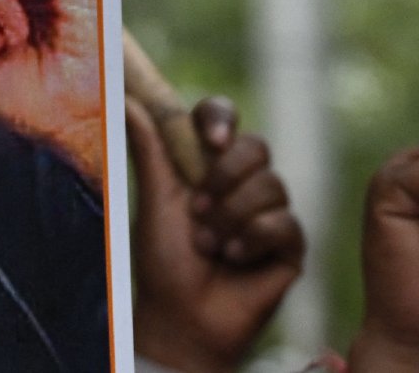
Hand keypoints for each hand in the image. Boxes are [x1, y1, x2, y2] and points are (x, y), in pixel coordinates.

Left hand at [127, 96, 303, 372]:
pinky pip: (285, 222)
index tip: (212, 140)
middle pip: (256, 146)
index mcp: (206, 166)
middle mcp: (241, 184)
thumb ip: (150, 149)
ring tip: (209, 246)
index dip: (220, 120)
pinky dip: (252, 240)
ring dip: (232, 217)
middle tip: (199, 208)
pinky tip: (234, 259)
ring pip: (271, 185)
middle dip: (226, 177)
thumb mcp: (155, 200)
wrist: (182, 317)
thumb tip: (130, 100)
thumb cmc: (164, 262)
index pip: (221, 121)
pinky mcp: (288, 245)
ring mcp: (268, 213)